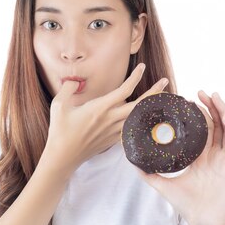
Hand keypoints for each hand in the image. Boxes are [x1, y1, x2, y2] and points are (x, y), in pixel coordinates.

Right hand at [42, 63, 169, 174]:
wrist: (62, 158)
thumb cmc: (60, 131)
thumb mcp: (59, 105)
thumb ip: (68, 88)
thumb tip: (75, 80)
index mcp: (100, 108)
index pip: (124, 90)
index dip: (135, 77)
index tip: (142, 67)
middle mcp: (110, 119)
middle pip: (139, 104)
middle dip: (154, 92)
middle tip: (165, 81)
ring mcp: (113, 132)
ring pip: (138, 118)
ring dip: (151, 107)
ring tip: (162, 99)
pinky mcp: (113, 141)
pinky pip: (132, 130)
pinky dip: (142, 123)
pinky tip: (149, 120)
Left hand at [136, 91, 224, 224]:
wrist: (202, 222)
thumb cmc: (186, 205)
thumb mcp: (163, 184)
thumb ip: (148, 173)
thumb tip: (131, 162)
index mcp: (201, 156)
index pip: (201, 129)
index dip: (196, 115)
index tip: (186, 101)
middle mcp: (215, 155)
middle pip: (215, 124)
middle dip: (209, 107)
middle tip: (198, 93)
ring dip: (222, 111)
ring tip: (212, 96)